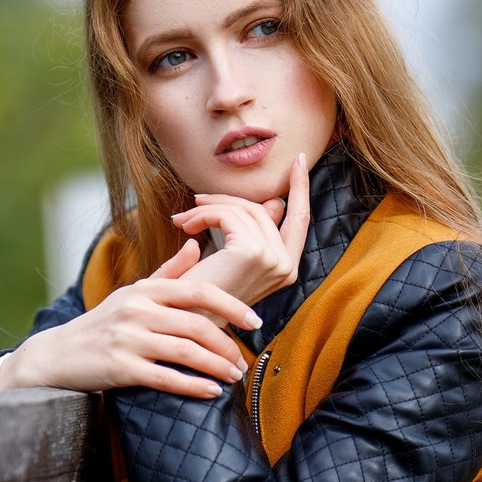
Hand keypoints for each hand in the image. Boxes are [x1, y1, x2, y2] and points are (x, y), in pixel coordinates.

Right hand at [0, 240, 262, 398]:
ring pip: (186, 351)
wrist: (59, 354)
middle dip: (227, 345)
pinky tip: (211, 393)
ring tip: (233, 377)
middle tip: (243, 361)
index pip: (199, 291)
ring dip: (216, 367)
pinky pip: (165, 378)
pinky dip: (193, 386)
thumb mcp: (133, 292)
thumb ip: (168, 272)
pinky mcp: (120, 367)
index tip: (255, 321)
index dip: (232, 306)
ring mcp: (128, 339)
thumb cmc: (103, 322)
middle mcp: (137, 310)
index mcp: (146, 290)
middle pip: (197, 324)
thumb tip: (196, 244)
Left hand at [169, 152, 311, 306]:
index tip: (298, 161)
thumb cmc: (201, 294)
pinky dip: (203, 214)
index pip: (299, 220)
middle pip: (264, 208)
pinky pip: (229, 214)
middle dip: (226, 200)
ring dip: (208, 208)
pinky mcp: (253, 253)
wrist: (181, 320)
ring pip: (243, 208)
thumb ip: (255, 232)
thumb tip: (273, 202)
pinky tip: (185, 226)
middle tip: (196, 200)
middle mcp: (286, 267)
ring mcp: (273, 260)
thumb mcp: (233, 259)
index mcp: (286, 269)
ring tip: (183, 219)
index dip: (301, 189)